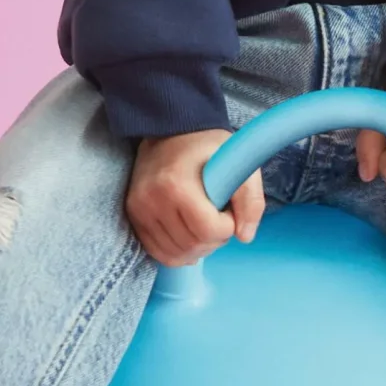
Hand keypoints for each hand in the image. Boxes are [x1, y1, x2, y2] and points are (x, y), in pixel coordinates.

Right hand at [126, 129, 264, 266]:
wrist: (169, 131)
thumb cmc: (207, 147)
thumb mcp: (237, 163)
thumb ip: (250, 200)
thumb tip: (244, 236)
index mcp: (177, 185)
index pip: (208, 230)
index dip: (228, 226)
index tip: (229, 209)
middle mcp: (152, 200)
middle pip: (193, 245)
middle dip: (214, 239)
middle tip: (219, 217)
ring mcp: (139, 210)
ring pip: (175, 254)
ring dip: (198, 248)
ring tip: (204, 225)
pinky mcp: (134, 216)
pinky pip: (158, 252)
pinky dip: (178, 252)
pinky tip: (190, 237)